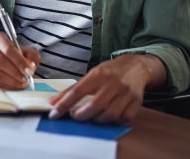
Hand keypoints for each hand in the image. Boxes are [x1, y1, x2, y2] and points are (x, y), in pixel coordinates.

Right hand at [0, 32, 40, 89]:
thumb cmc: (12, 52)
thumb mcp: (25, 49)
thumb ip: (31, 56)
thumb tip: (30, 66)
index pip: (8, 49)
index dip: (19, 61)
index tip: (29, 71)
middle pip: (0, 61)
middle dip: (16, 72)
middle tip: (26, 78)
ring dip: (11, 80)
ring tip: (22, 82)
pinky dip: (6, 85)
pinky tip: (15, 84)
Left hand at [47, 54, 166, 124]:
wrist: (136, 66)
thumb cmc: (110, 72)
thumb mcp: (91, 75)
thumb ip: (72, 90)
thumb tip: (53, 103)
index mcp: (98, 74)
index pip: (77, 91)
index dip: (64, 104)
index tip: (54, 114)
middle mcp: (112, 83)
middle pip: (95, 105)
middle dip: (81, 115)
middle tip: (75, 116)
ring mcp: (126, 93)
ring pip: (110, 114)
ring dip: (98, 120)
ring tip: (92, 117)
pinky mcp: (137, 102)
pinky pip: (124, 118)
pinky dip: (114, 122)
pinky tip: (108, 117)